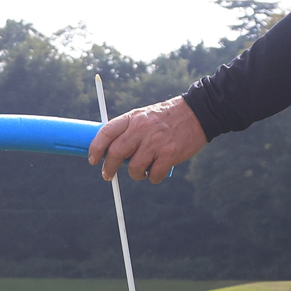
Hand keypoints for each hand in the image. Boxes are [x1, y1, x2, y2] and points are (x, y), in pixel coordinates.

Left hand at [89, 97, 205, 183]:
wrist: (198, 113)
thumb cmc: (166, 118)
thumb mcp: (144, 116)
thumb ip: (128, 130)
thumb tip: (109, 152)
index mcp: (133, 118)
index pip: (106, 133)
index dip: (95, 148)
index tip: (92, 160)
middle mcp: (142, 129)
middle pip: (115, 153)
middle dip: (109, 168)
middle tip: (108, 175)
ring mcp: (156, 142)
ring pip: (134, 168)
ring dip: (135, 174)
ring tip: (141, 171)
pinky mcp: (170, 154)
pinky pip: (154, 175)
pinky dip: (153, 177)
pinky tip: (157, 171)